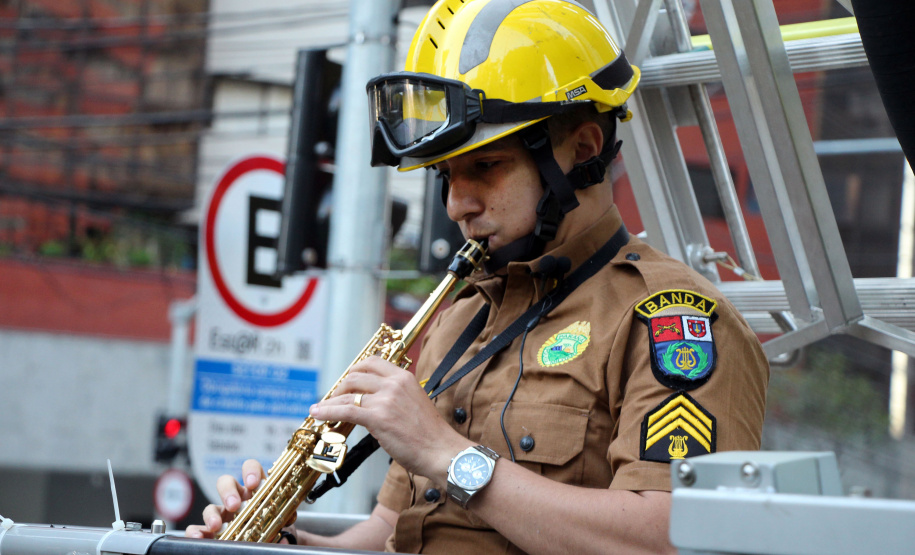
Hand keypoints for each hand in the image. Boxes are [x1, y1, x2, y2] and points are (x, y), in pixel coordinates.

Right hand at [186, 459, 297, 539]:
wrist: (271, 543)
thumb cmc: (275, 527)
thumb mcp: (283, 521)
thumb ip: (286, 519)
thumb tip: (288, 525)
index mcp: (255, 490)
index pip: (251, 469)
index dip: (250, 471)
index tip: (252, 483)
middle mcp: (237, 499)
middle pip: (226, 483)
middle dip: (228, 492)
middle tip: (234, 505)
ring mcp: (222, 515)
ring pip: (210, 506)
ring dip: (211, 515)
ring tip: (216, 526)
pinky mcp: (211, 531)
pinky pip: (198, 529)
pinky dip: (196, 532)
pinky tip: (199, 537)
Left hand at [310, 356, 471, 481]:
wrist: (441, 451)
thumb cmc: (430, 435)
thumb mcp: (413, 403)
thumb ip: (394, 396)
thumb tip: (371, 402)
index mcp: (404, 377)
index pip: (372, 362)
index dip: (355, 371)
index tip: (347, 382)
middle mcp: (394, 383)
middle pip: (356, 375)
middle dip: (340, 386)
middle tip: (334, 398)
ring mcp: (385, 399)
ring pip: (347, 393)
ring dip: (330, 400)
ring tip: (320, 408)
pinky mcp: (378, 417)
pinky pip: (345, 410)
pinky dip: (327, 411)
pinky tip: (318, 414)